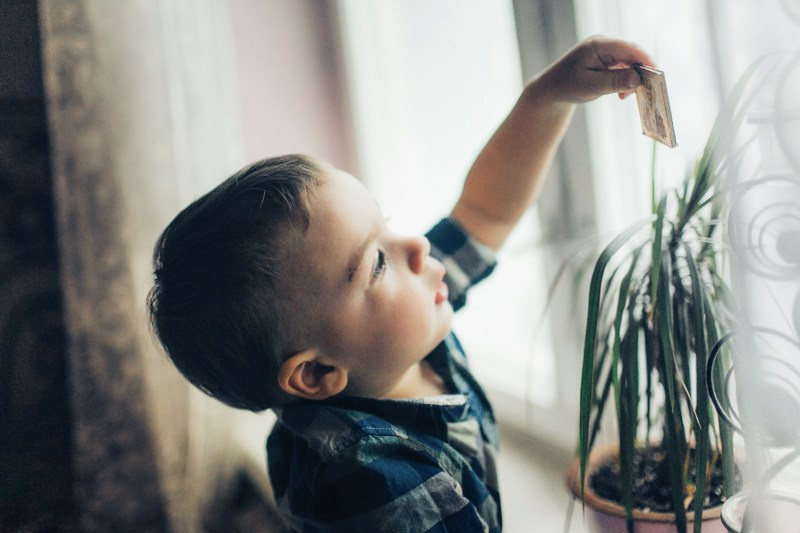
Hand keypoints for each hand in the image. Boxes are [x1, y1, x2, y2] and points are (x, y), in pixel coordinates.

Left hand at [534, 36, 654, 102]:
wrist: (552, 88)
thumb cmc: (567, 86)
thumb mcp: (590, 87)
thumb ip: (614, 82)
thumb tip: (638, 78)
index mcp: (598, 45)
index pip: (629, 48)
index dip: (645, 60)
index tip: (656, 75)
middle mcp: (604, 43)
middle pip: (632, 53)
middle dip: (640, 72)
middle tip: (644, 91)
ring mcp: (606, 50)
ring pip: (630, 61)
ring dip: (632, 78)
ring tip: (623, 96)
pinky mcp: (607, 58)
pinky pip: (624, 66)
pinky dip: (625, 79)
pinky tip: (620, 94)